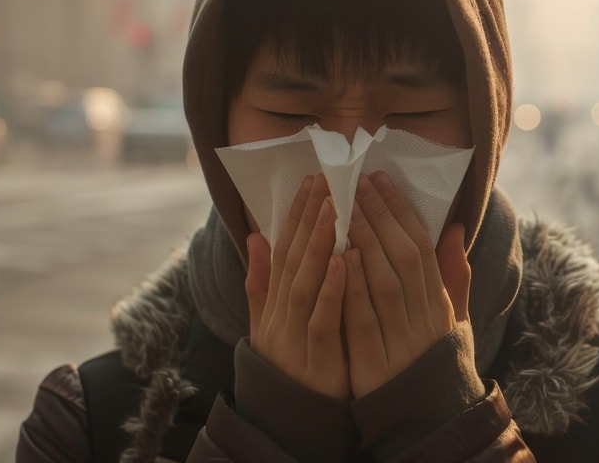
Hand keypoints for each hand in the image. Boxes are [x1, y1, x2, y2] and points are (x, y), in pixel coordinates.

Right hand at [245, 174, 349, 398]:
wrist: (291, 420)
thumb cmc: (291, 361)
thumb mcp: (271, 321)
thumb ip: (263, 281)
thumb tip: (255, 236)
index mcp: (275, 301)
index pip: (285, 249)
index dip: (296, 214)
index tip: (312, 179)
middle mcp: (279, 314)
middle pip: (292, 259)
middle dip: (307, 219)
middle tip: (324, 181)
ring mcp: (293, 337)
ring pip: (304, 283)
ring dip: (317, 245)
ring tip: (333, 209)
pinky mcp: (313, 359)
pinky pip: (321, 320)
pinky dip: (331, 290)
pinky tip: (343, 262)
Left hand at [342, 172, 471, 397]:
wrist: (430, 422)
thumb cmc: (437, 362)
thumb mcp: (454, 319)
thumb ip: (454, 275)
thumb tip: (454, 228)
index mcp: (441, 304)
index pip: (423, 248)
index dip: (401, 211)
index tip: (380, 180)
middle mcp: (426, 319)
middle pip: (405, 258)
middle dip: (380, 217)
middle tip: (356, 183)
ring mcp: (404, 342)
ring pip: (386, 283)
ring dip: (366, 244)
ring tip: (345, 209)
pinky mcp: (378, 366)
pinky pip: (365, 321)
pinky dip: (354, 289)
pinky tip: (340, 260)